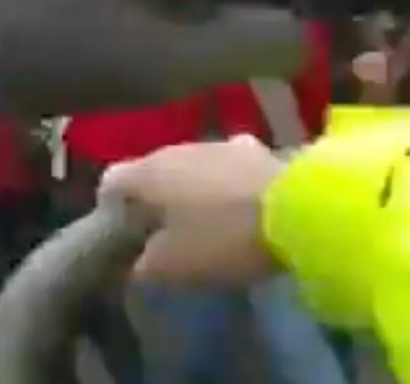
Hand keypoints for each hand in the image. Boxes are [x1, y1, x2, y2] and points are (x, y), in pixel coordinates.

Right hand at [99, 136, 282, 284]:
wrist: (299, 209)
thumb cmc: (223, 237)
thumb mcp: (170, 267)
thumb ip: (142, 264)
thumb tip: (137, 261)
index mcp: (149, 170)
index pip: (110, 182)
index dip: (110, 212)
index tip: (125, 241)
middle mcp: (181, 146)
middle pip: (154, 172)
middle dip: (155, 201)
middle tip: (165, 238)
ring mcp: (223, 143)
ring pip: (193, 167)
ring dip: (193, 191)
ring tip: (206, 225)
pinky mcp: (259, 150)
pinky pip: (229, 169)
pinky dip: (227, 186)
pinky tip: (241, 209)